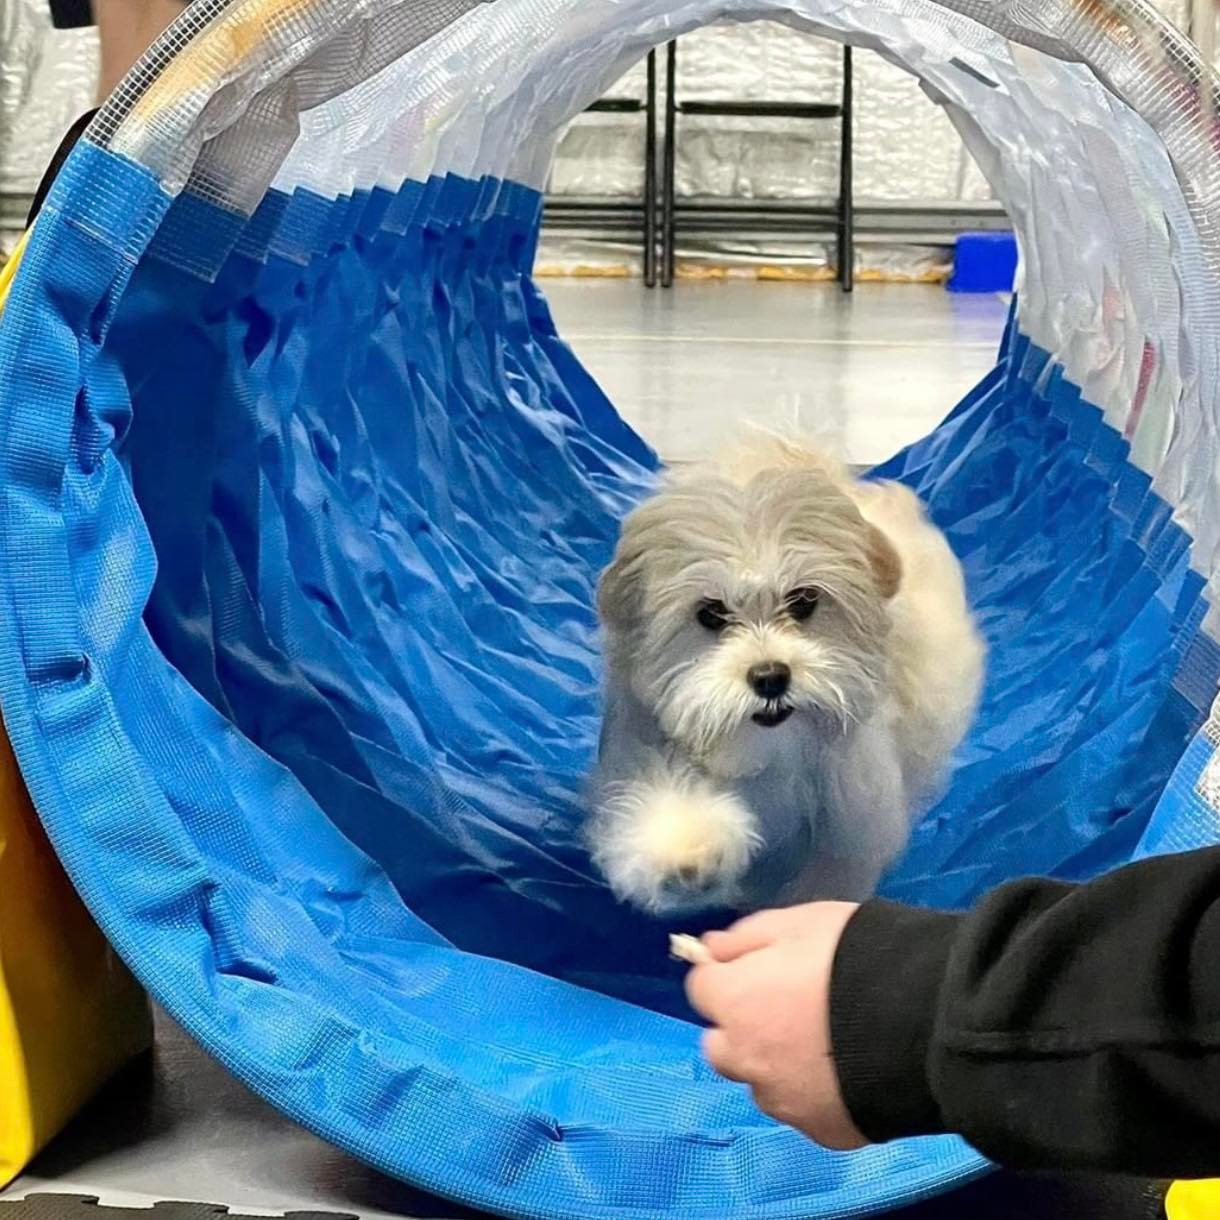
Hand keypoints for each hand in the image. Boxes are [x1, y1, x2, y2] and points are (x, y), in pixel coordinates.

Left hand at [684, 902, 867, 1149]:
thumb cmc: (855, 957)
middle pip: (721, 1045)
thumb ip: (745, 937)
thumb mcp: (798, 923)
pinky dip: (814, 1092)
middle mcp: (748, 1060)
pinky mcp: (821, 1131)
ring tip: (825, 1042)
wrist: (925, 1019)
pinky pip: (803, 1109)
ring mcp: (784, 1102)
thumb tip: (711, 949)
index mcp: (736, 1004)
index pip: (700, 989)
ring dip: (775, 1063)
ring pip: (761, 1082)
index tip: (755, 966)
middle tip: (785, 1006)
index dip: (726, 974)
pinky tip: (848, 1070)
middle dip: (741, 1026)